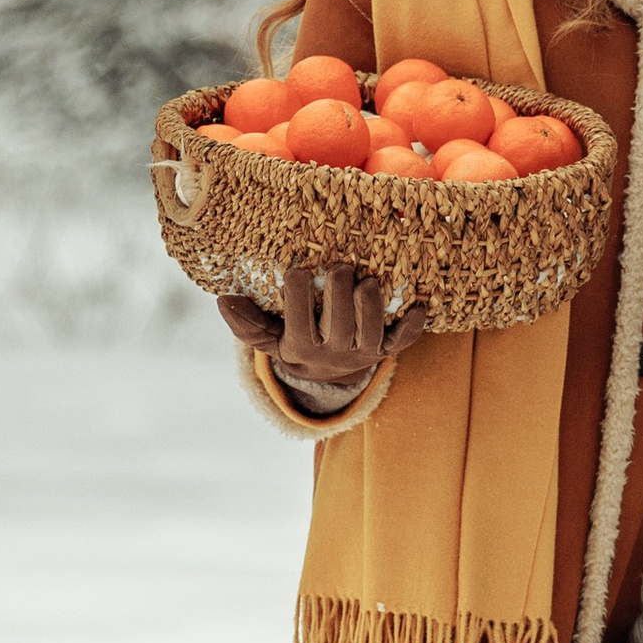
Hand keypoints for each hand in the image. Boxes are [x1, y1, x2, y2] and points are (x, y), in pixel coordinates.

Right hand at [219, 262, 429, 409]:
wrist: (329, 374)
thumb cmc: (296, 343)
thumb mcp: (269, 339)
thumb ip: (248, 323)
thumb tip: (223, 299)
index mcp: (301, 346)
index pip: (298, 319)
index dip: (298, 294)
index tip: (297, 269)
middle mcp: (334, 352)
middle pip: (340, 324)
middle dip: (339, 294)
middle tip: (340, 268)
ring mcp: (364, 352)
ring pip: (371, 330)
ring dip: (371, 305)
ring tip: (368, 281)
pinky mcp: (387, 348)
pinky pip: (402, 340)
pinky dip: (412, 325)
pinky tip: (418, 307)